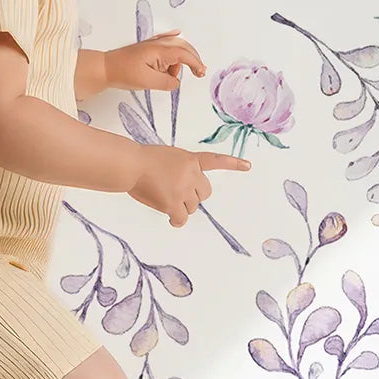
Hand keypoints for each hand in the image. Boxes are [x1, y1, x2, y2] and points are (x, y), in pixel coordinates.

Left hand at [105, 30, 205, 92]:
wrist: (106, 67)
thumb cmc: (124, 73)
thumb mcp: (148, 81)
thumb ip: (167, 82)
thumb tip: (176, 81)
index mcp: (159, 50)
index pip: (184, 54)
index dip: (195, 63)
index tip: (201, 73)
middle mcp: (158, 44)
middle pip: (183, 47)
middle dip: (193, 59)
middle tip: (199, 72)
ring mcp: (152, 44)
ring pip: (175, 47)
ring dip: (178, 60)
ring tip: (168, 76)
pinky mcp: (147, 47)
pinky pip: (165, 40)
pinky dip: (173, 42)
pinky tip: (176, 34)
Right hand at [127, 145, 249, 227]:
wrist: (131, 165)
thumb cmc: (142, 161)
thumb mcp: (169, 157)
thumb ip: (181, 170)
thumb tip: (182, 192)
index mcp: (190, 160)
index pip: (215, 161)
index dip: (233, 164)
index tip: (248, 166)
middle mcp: (191, 174)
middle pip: (204, 193)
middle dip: (193, 197)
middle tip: (176, 194)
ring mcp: (183, 189)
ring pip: (192, 207)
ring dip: (181, 207)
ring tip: (164, 198)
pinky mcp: (173, 203)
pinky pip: (181, 218)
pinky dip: (176, 220)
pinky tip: (170, 218)